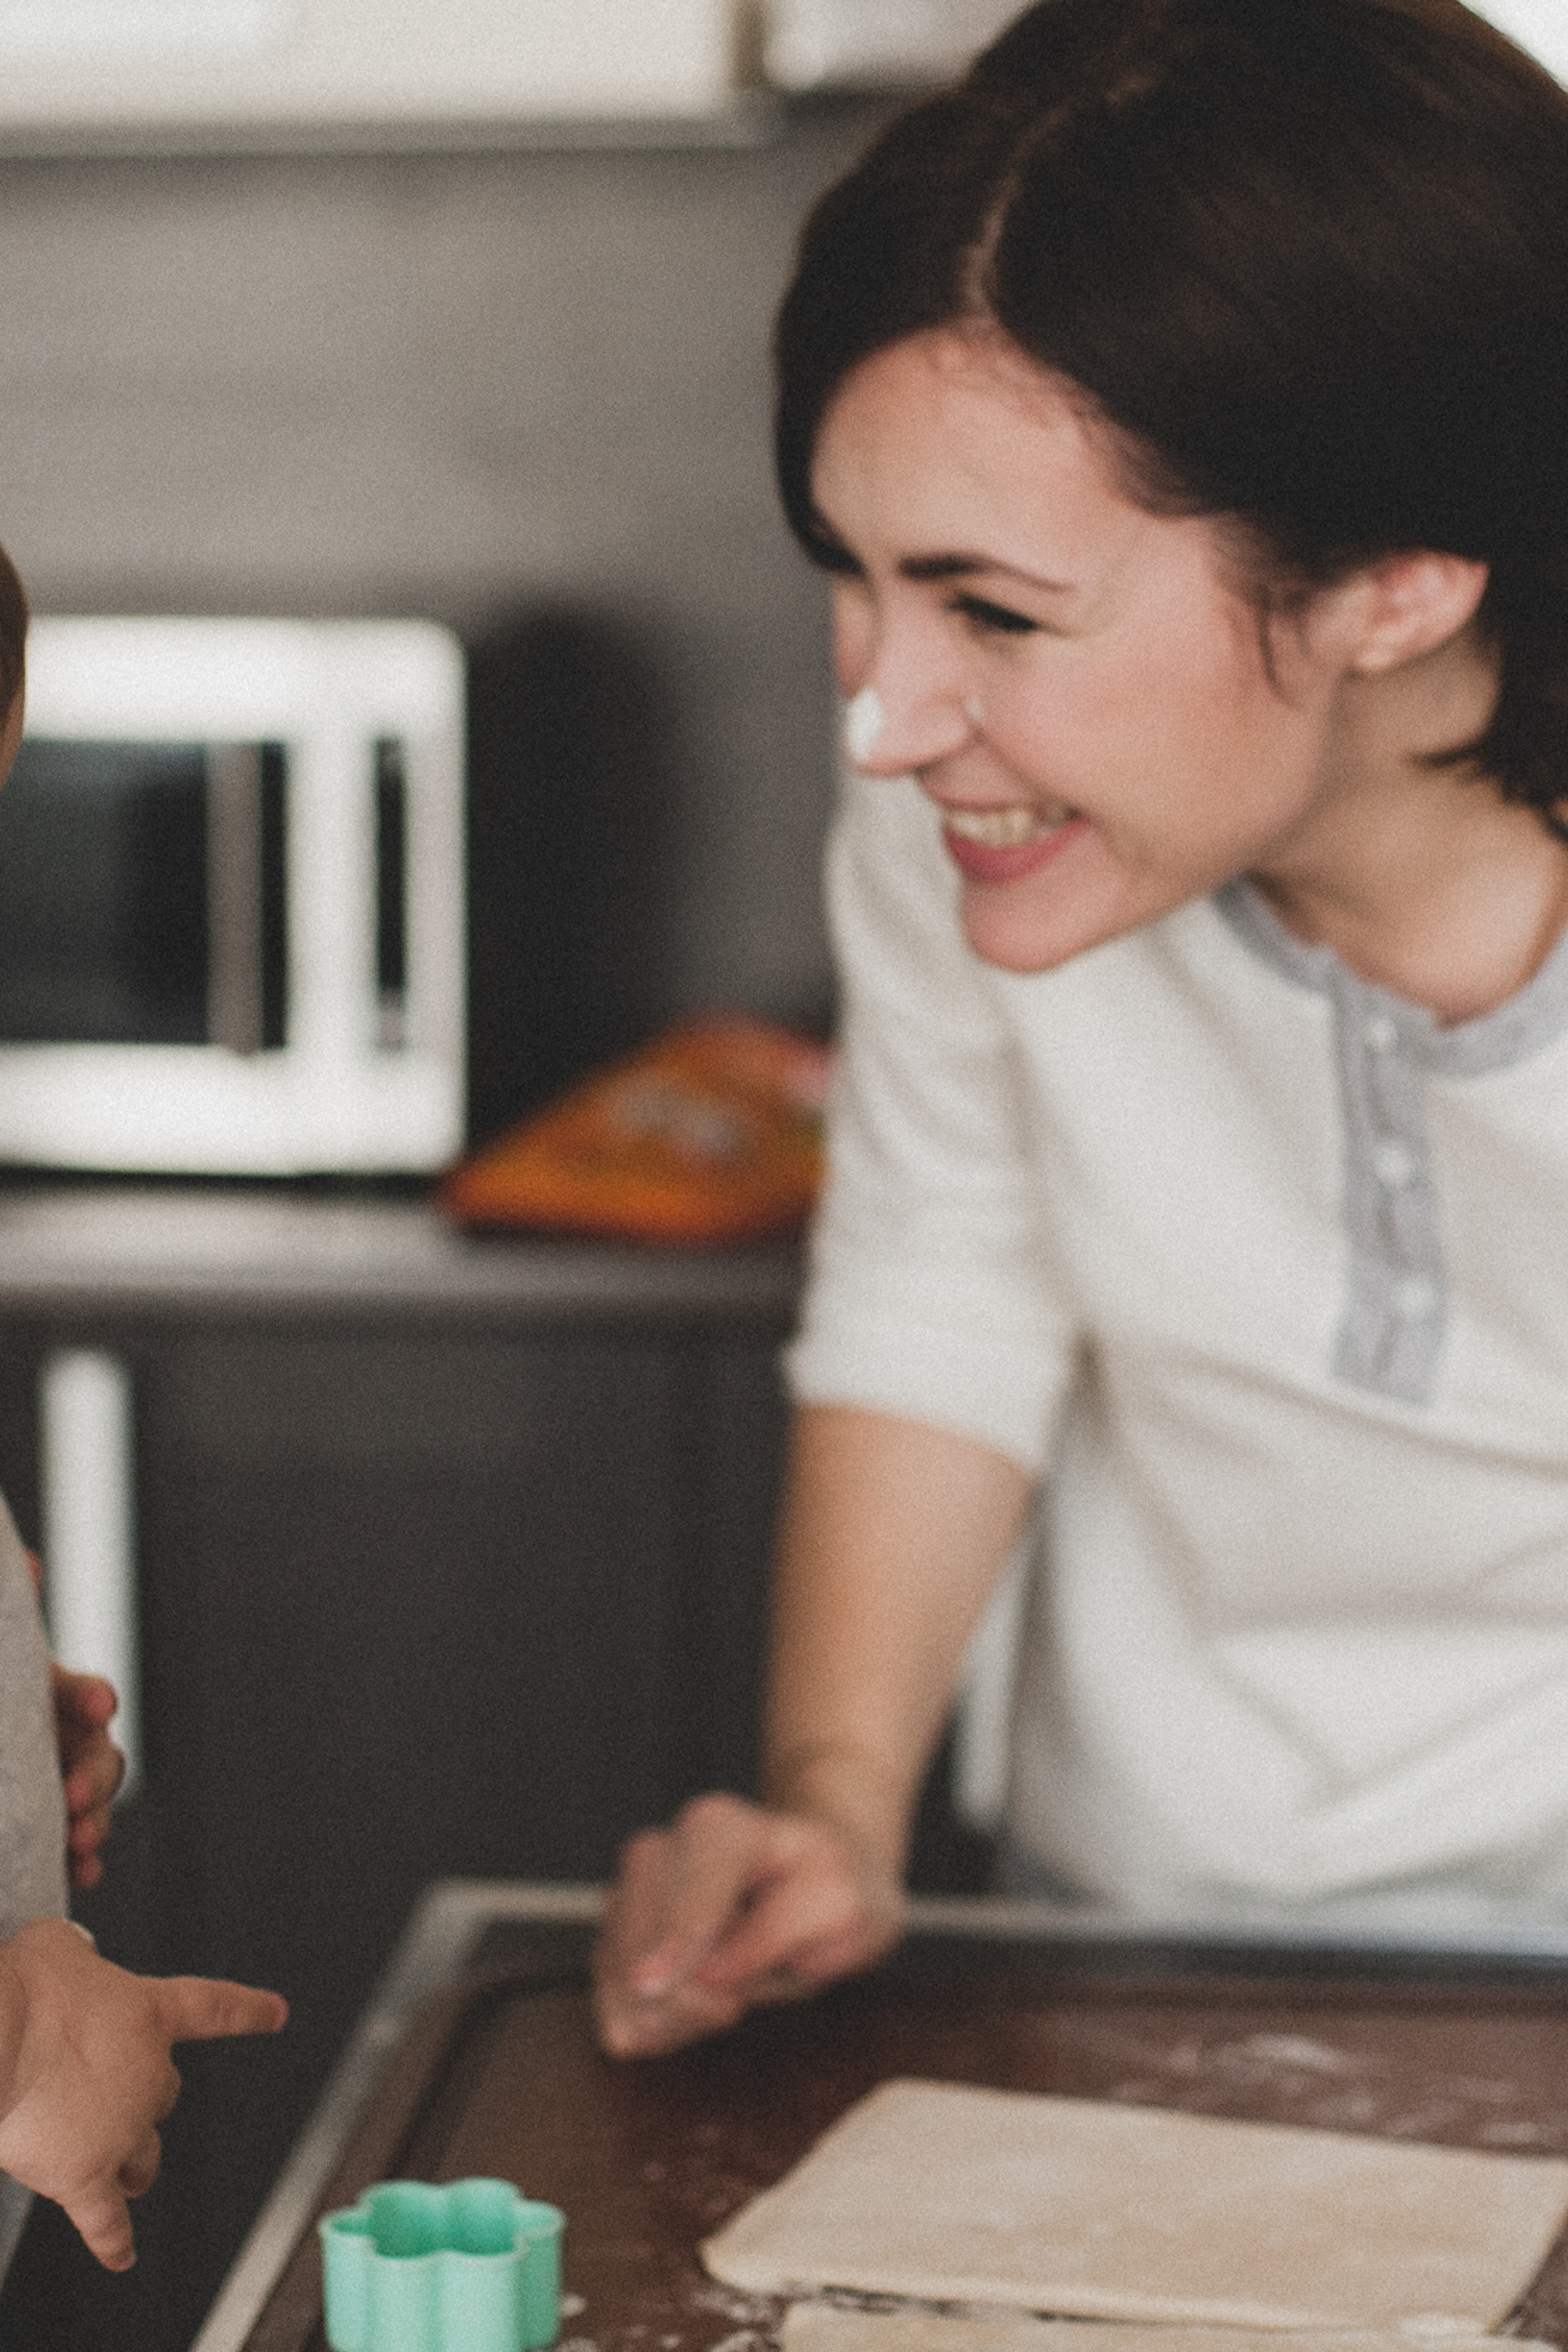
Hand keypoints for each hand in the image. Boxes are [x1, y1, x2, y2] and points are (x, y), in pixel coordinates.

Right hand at [0, 1918, 286, 2270]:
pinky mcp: (84, 2177)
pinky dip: (113, 2240)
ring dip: (133, 2162)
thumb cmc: (19, 1986)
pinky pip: (106, 2221)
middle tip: (108, 2097)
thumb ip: (76, 1955)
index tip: (277, 2013)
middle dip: (144, 2098)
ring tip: (119, 2171)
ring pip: (143, 2157)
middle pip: (165, 2095)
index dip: (247, 2010)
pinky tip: (121, 2255)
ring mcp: (121, 2130)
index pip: (212, 2009)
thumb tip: (72, 1959)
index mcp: (149, 2014)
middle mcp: (148, 2075)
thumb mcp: (55, 1947)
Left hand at [22, 1552, 126, 1888]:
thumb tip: (24, 1560)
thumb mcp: (4, 1662)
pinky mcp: (51, 1830)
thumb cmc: (6, 1691)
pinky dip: (81, 1863)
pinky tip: (78, 1876)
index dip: (92, 1697)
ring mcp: (61, 1787)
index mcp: (53, 1699)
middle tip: (74, 1798)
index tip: (100, 1703)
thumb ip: (11, 1618)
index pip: (84, 1694)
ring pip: (93, 1805)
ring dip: (94, 1823)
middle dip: (96, 1777)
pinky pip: (74, 1848)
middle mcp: (65, 1742)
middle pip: (100, 1756)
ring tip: (80, 1845)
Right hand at [593, 1790, 904, 2059]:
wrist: (812, 1889)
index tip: (656, 1982)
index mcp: (721, 1827)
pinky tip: (691, 2013)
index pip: (690, 1887)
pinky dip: (648, 2023)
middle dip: (680, 1990)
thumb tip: (711, 1969)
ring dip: (665, 2013)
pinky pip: (609, 1998)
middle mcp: (664, 1848)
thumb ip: (780, 1929)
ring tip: (719, 2005)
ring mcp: (631, 1892)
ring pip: (614, 1971)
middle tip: (732, 2007)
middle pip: (639, 1932)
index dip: (675, 1937)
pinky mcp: (616, 1938)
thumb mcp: (838, 1905)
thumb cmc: (827, 1892)